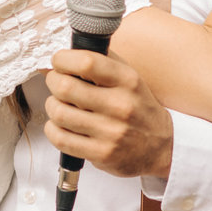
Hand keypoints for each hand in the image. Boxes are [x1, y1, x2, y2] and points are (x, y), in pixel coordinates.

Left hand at [44, 49, 173, 177]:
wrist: (159, 147)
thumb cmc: (137, 107)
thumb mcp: (129, 77)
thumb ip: (100, 61)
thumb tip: (62, 56)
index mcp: (127, 81)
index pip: (86, 62)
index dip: (63, 59)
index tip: (59, 61)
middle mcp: (120, 106)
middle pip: (65, 87)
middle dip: (53, 81)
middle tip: (56, 82)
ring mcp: (111, 132)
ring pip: (59, 113)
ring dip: (52, 105)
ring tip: (60, 104)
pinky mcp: (101, 154)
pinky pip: (60, 138)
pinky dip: (52, 129)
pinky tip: (61, 125)